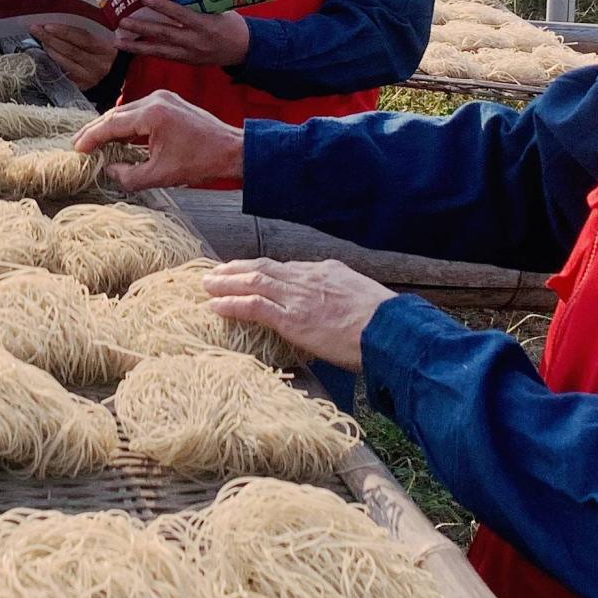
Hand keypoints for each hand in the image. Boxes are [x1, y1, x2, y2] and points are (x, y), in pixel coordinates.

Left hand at [31, 18, 116, 88]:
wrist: (114, 74)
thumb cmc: (105, 52)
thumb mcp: (103, 40)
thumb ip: (85, 33)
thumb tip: (60, 24)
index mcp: (105, 49)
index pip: (83, 38)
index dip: (64, 32)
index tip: (48, 26)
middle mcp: (98, 64)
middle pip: (71, 50)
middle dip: (51, 39)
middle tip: (36, 30)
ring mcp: (89, 77)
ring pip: (65, 62)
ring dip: (50, 50)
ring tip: (40, 40)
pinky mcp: (82, 86)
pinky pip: (64, 73)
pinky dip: (53, 63)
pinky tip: (45, 55)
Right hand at [72, 89, 243, 189]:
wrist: (232, 150)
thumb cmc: (201, 161)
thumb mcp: (161, 175)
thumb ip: (129, 175)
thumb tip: (110, 170)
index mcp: (152, 114)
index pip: (111, 124)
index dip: (91, 137)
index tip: (77, 149)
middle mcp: (155, 99)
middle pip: (115, 114)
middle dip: (96, 131)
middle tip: (79, 146)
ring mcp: (163, 98)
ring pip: (126, 112)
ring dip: (111, 127)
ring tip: (95, 143)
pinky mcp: (169, 102)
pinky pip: (139, 112)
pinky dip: (127, 125)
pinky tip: (119, 137)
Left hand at [114, 0, 251, 66]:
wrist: (245, 50)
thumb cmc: (232, 24)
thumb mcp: (220, 10)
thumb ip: (198, 4)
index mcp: (205, 25)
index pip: (180, 15)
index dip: (162, 7)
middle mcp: (195, 42)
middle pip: (164, 35)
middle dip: (141, 29)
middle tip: (122, 22)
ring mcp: (190, 54)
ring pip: (159, 51)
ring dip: (137, 46)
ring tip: (119, 41)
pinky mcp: (187, 61)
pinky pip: (165, 56)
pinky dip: (148, 52)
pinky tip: (133, 48)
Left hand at [201, 257, 396, 371]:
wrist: (390, 330)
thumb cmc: (383, 322)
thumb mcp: (362, 296)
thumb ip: (341, 295)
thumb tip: (334, 305)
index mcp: (325, 271)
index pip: (285, 267)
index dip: (262, 269)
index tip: (247, 271)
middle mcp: (307, 277)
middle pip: (263, 267)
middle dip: (236, 269)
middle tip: (216, 271)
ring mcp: (297, 297)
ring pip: (252, 282)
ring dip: (226, 282)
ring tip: (207, 285)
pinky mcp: (291, 318)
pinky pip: (253, 306)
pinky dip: (231, 303)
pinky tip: (215, 305)